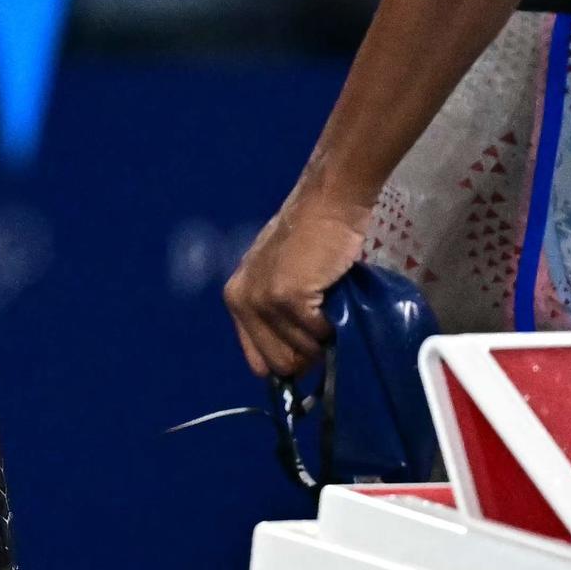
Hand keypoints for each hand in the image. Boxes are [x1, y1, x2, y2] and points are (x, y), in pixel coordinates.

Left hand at [224, 186, 372, 378]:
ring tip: (329, 302)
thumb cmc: (312, 239)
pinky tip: (333, 296)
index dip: (288, 361)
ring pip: (303, 352)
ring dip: (325, 335)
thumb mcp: (279, 276)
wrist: (327, 205)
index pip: (258, 361)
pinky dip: (334, 324)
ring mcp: (263, 300)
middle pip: (281, 364)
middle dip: (309, 354)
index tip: (308, 350)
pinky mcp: (286, 297)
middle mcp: (243, 302)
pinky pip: (319, 335)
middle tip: (325, 325)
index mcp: (237, 299)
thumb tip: (295, 364)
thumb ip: (276, 315)